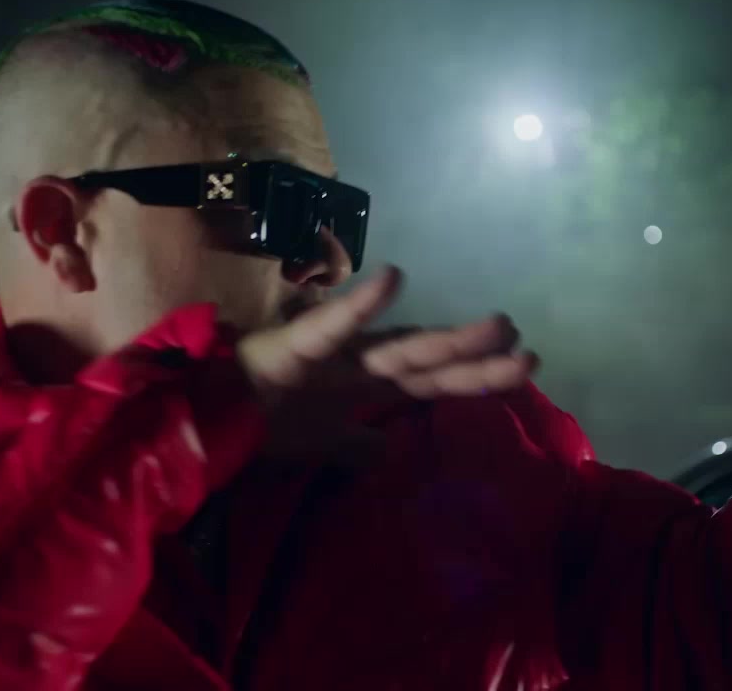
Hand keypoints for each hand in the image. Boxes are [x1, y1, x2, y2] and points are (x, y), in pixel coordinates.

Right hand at [235, 266, 537, 462]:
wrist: (202, 413)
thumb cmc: (261, 418)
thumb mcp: (320, 442)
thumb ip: (356, 444)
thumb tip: (388, 451)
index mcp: (367, 380)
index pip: (433, 380)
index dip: (477, 376)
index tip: (526, 369)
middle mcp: (360, 360)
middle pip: (430, 362)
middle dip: (477, 359)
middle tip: (528, 353)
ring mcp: (333, 350)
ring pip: (400, 348)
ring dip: (449, 339)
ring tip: (499, 326)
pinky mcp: (297, 344)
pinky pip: (332, 326)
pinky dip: (360, 306)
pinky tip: (392, 279)